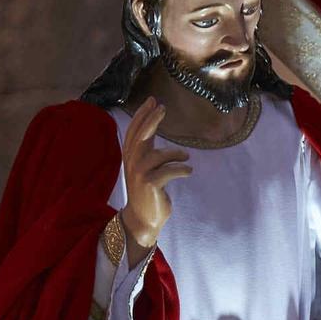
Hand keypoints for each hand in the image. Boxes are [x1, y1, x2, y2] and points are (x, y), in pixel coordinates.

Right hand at [118, 98, 191, 258]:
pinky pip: (168, 171)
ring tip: (186, 157)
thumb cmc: (148, 192)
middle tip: (162, 107)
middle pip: (140, 136)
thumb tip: (159, 134)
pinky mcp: (150, 185)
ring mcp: (140, 174)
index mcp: (131, 157)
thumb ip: (149, 151)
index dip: (142, 115)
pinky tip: (189, 170)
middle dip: (150, 120)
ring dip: (175, 154)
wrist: (143, 219)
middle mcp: (132, 163)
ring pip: (158, 155)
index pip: (134, 131)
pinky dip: (181, 169)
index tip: (153, 100)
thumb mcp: (146, 168)